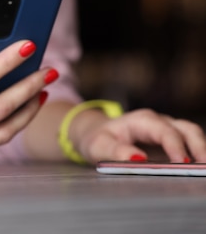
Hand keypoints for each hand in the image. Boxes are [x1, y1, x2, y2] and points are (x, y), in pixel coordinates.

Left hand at [73, 108, 205, 163]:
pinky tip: (198, 167)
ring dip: (201, 150)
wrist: (94, 134)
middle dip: (198, 147)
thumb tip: (138, 158)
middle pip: (186, 129)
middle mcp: (158, 122)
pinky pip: (188, 144)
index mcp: (141, 121)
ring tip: (204, 169)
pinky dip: (196, 154)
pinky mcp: (169, 140)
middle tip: (203, 167)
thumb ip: (116, 151)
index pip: (164, 131)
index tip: (182, 163)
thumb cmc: (97, 139)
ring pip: (191, 134)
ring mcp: (166, 129)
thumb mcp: (99, 146)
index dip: (175, 146)